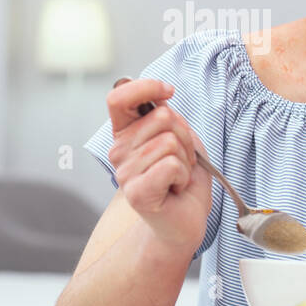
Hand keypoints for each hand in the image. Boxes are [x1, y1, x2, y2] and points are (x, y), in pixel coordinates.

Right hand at [104, 77, 212, 248]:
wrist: (186, 217)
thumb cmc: (182, 176)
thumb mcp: (179, 135)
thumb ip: (165, 114)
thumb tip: (159, 97)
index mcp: (125, 132)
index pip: (118, 97)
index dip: (145, 87)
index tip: (168, 92)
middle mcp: (118, 150)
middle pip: (161, 117)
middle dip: (184, 136)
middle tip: (180, 159)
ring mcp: (124, 172)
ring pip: (169, 142)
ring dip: (185, 159)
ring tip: (178, 175)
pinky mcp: (136, 193)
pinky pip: (170, 165)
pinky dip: (183, 175)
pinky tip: (175, 187)